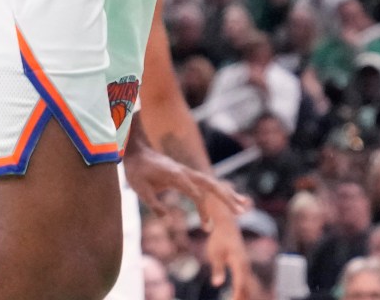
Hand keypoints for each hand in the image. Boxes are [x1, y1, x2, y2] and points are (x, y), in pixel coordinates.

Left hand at [125, 147, 247, 285]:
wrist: (136, 151)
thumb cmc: (136, 171)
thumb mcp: (140, 189)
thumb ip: (153, 204)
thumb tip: (168, 220)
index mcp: (176, 176)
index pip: (196, 195)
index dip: (203, 211)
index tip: (207, 227)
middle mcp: (185, 173)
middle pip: (211, 185)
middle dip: (226, 199)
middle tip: (241, 212)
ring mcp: (187, 173)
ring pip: (212, 183)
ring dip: (227, 195)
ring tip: (243, 207)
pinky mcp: (187, 175)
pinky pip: (206, 183)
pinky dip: (219, 191)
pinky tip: (229, 198)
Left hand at [202, 204, 251, 293]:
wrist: (226, 226)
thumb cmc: (218, 239)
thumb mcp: (214, 254)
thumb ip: (217, 269)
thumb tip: (217, 284)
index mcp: (239, 262)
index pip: (240, 283)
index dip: (238, 295)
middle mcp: (245, 266)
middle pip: (246, 287)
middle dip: (242, 298)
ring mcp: (245, 267)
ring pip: (247, 286)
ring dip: (243, 297)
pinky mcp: (243, 267)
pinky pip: (245, 283)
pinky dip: (242, 292)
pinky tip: (237, 298)